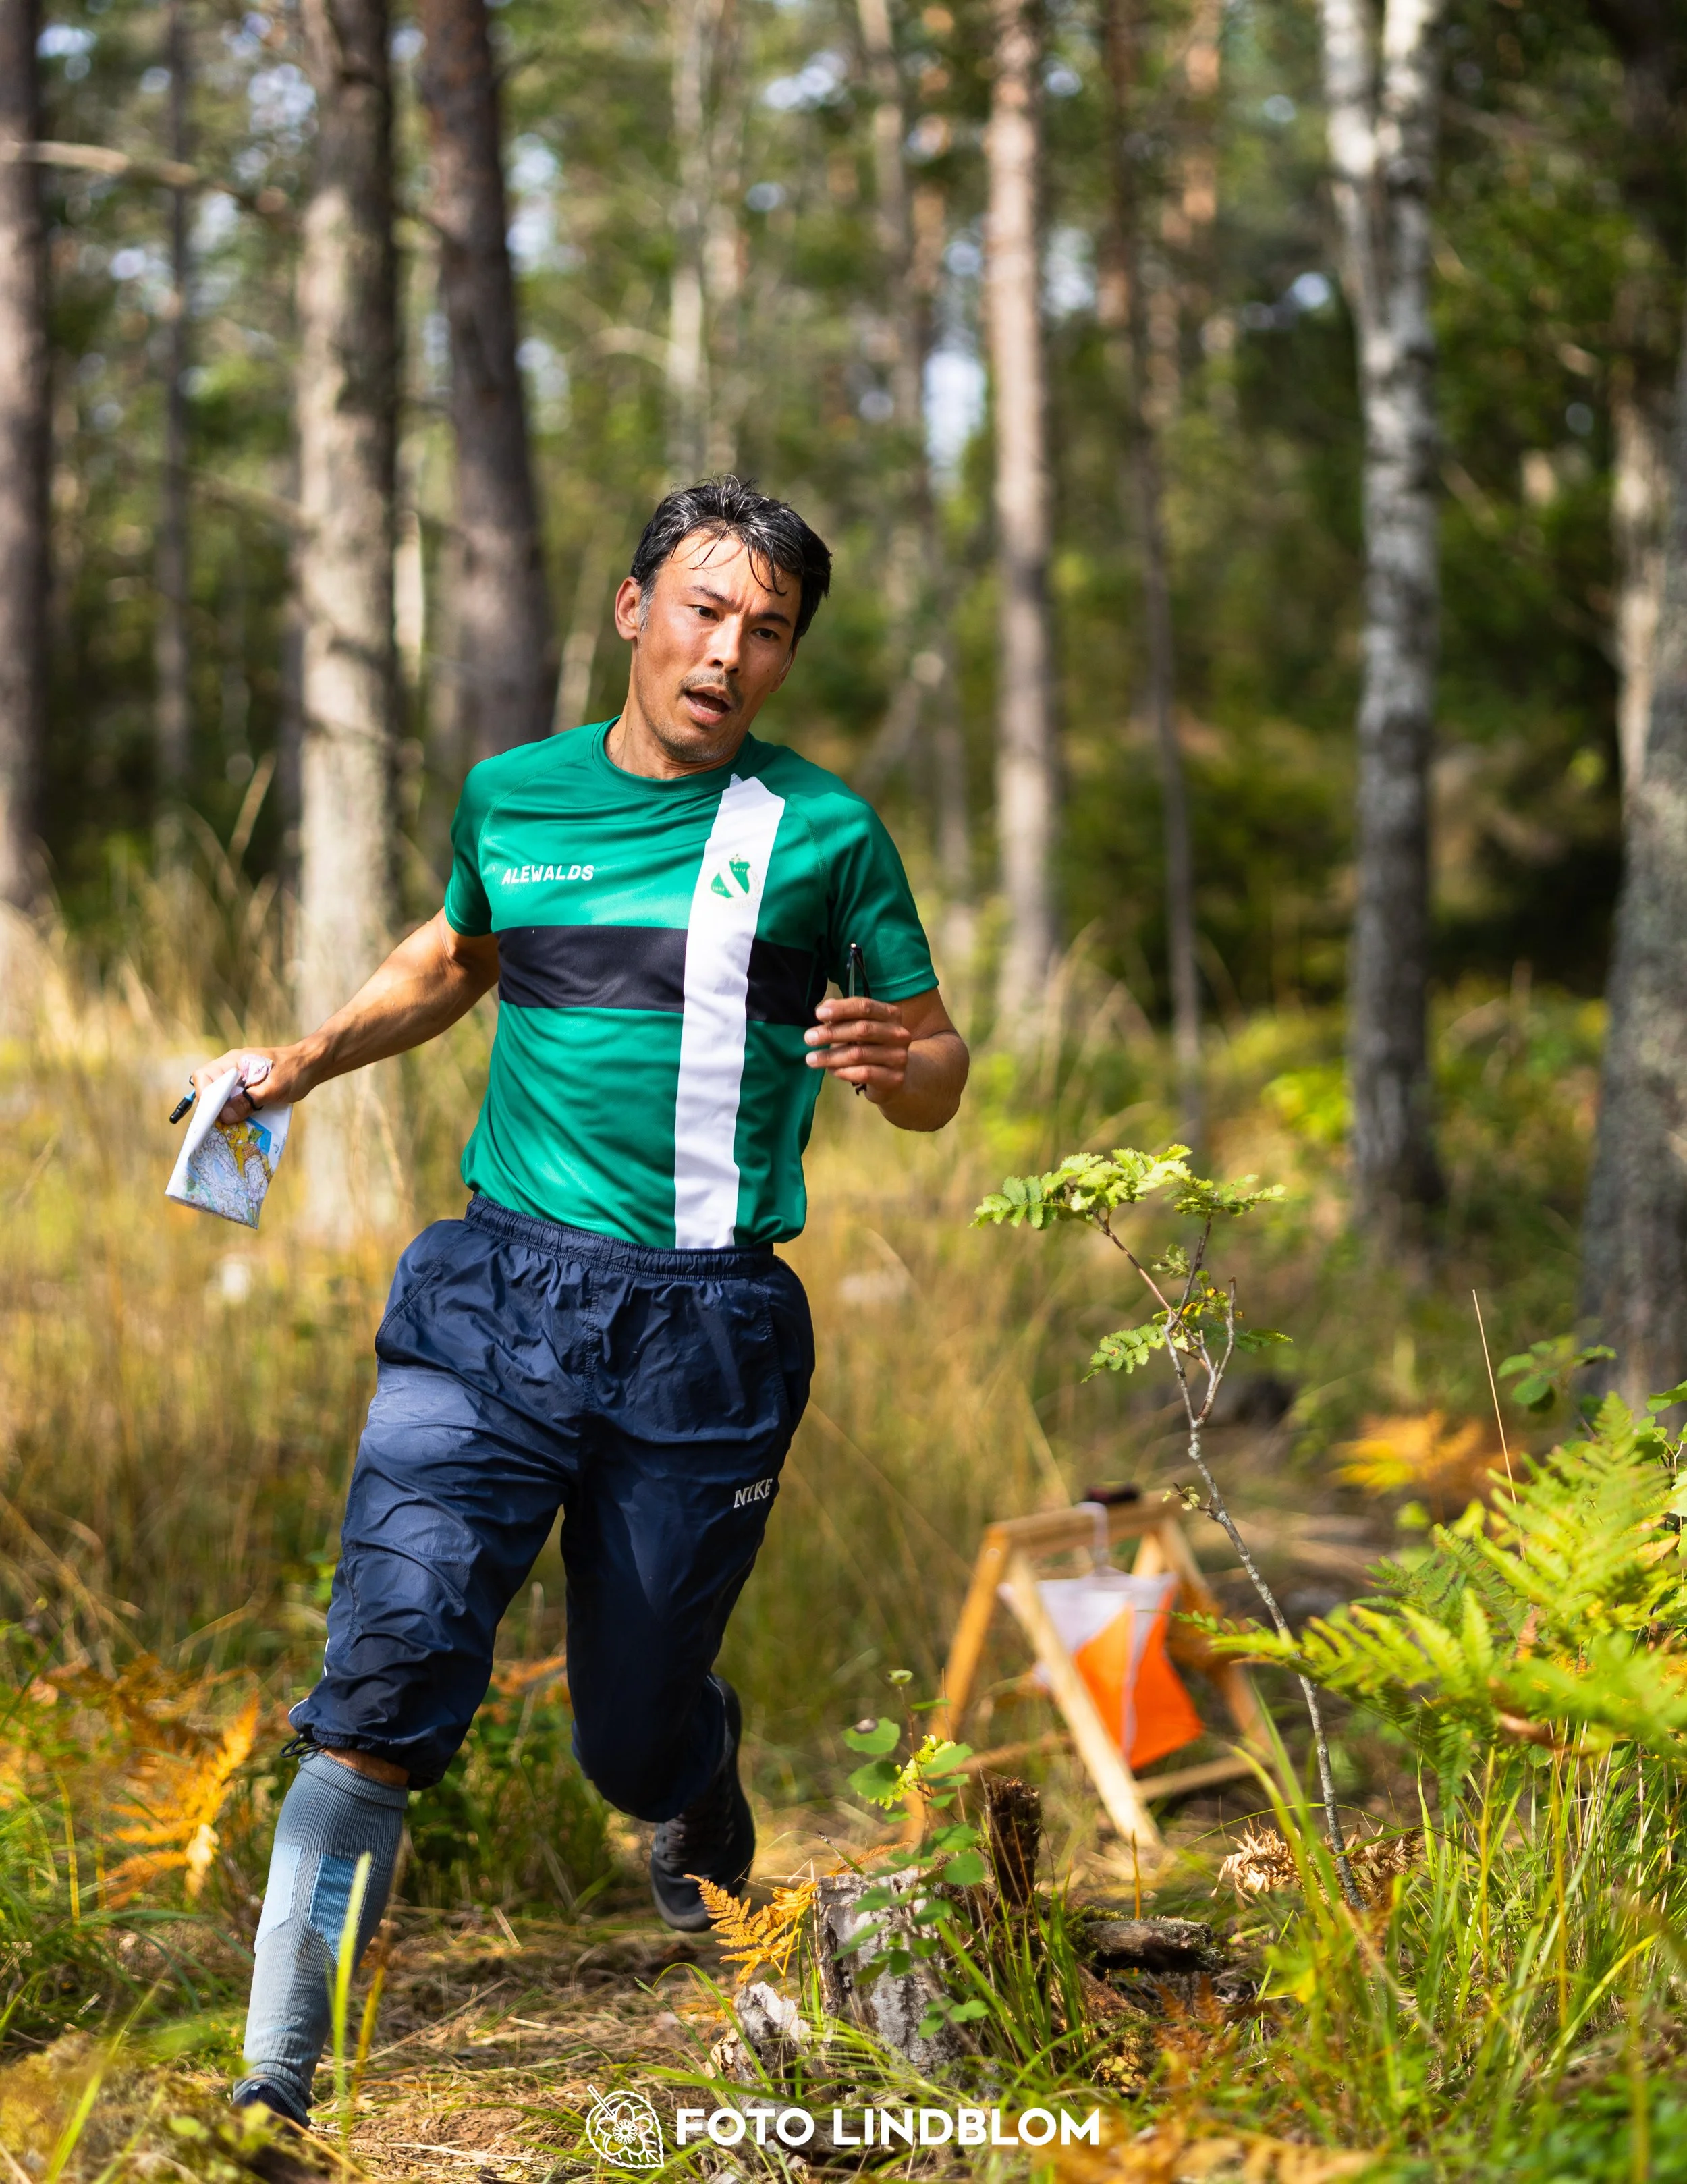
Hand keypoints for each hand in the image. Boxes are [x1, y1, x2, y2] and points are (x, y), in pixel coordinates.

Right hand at [189, 1044, 311, 1122]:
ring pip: (221, 1099)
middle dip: (213, 1109)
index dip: (204, 1096)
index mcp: (233, 1062)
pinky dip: (237, 1114)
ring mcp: (238, 1080)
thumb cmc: (295, 1071)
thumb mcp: (273, 1088)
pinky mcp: (247, 1089)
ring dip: (225, 1114)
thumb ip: (249, 1101)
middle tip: (221, 1128)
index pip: (204, 1076)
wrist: (312, 1065)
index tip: (213, 1114)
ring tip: (230, 1131)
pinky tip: (243, 1127)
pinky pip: (234, 1102)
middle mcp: (232, 1070)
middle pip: (210, 1090)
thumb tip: (225, 1116)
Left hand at [804, 996, 912, 1103]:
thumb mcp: (857, 1028)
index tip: (818, 1014)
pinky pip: (865, 1073)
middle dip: (831, 1033)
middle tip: (809, 1038)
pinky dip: (844, 1072)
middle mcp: (898, 1033)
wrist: (892, 1078)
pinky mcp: (895, 1078)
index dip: (841, 1009)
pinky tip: (831, 1071)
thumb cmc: (870, 1046)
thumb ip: (842, 1017)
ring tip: (811, 1059)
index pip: (865, 1006)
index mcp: (890, 1014)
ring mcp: (899, 1056)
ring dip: (831, 1057)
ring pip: (859, 1054)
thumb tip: (823, 1010)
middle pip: (862, 1029)